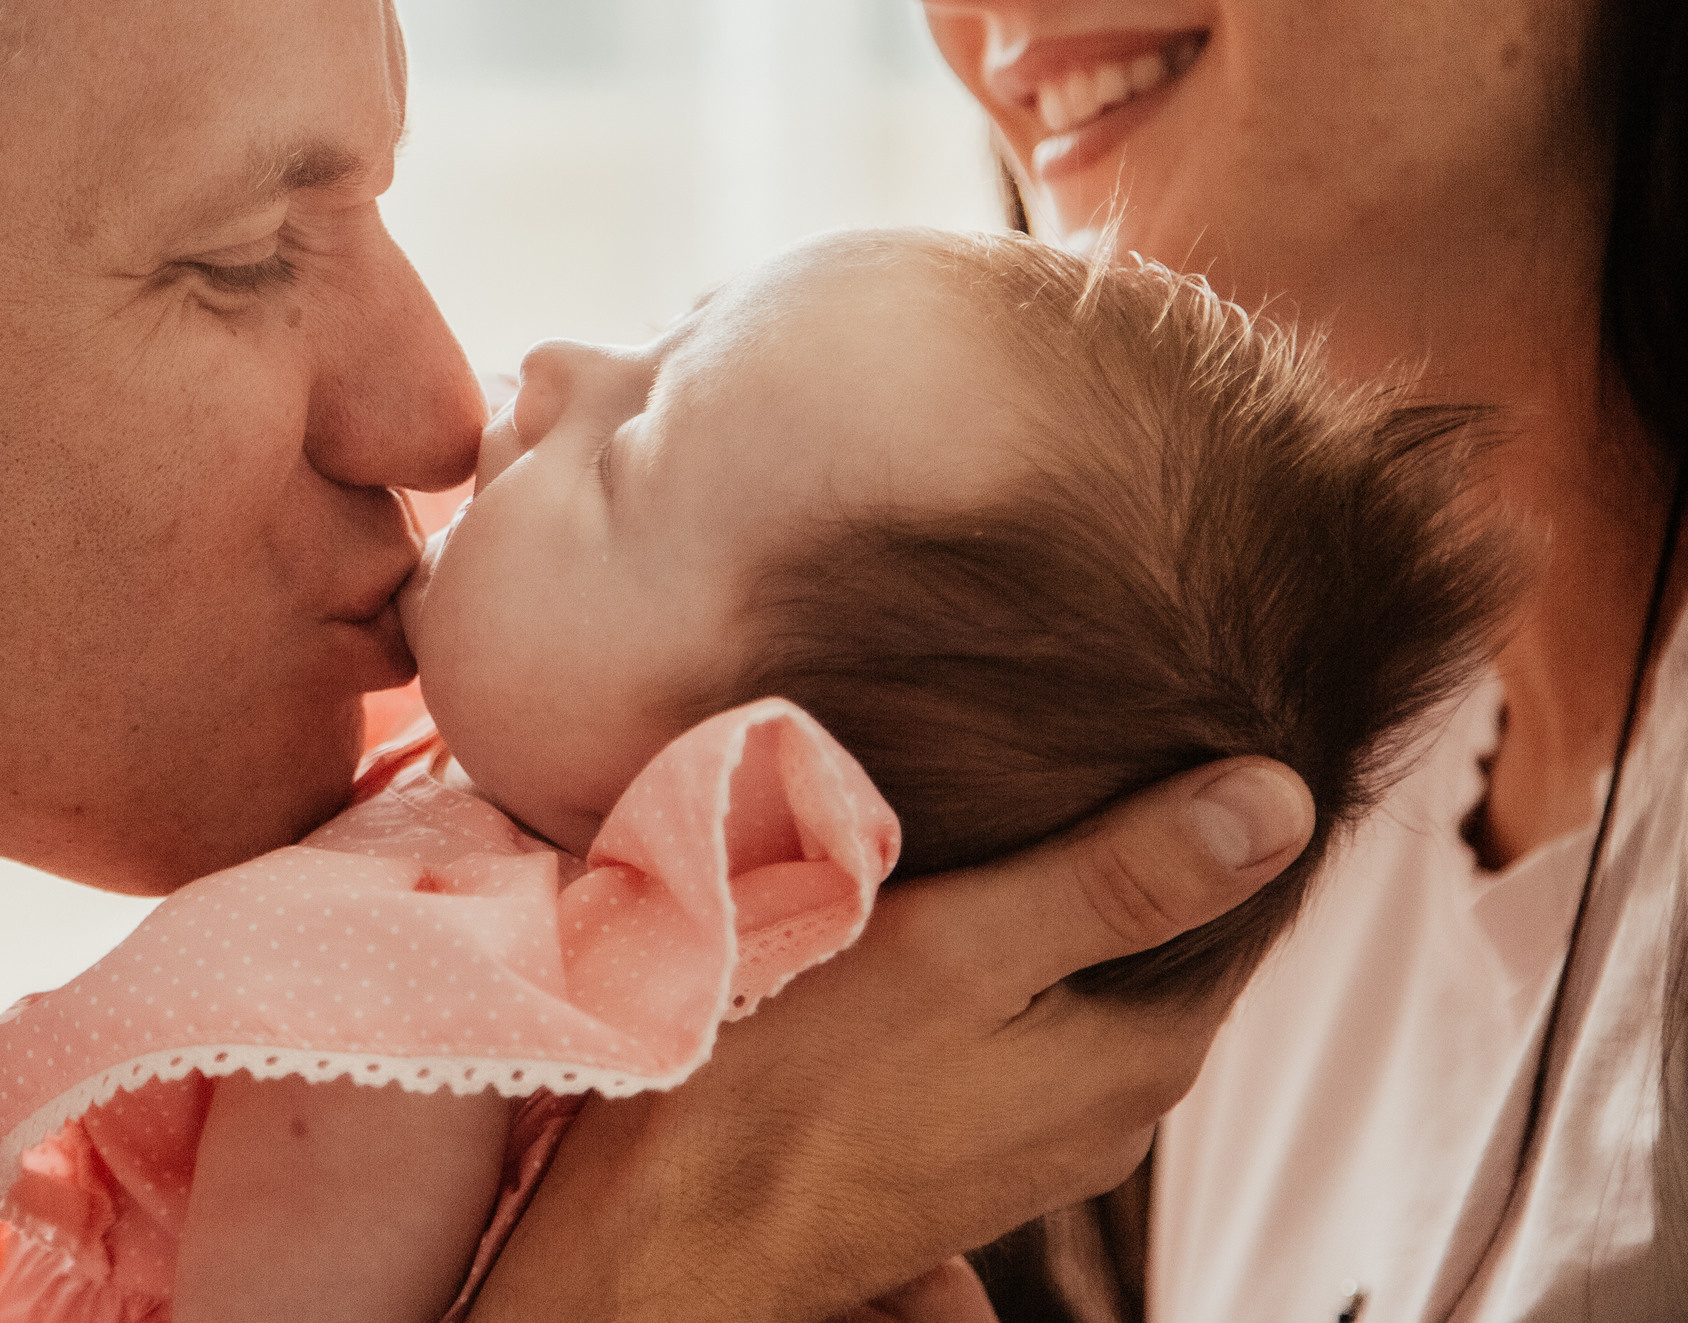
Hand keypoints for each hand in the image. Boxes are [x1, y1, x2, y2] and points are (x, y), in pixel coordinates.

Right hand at [467, 757, 1313, 1322]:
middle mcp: (1110, 1116)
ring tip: (981, 818)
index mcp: (1139, 1061)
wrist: (670, 1230)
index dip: (1194, 805)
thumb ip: (1119, 879)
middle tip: (1048, 747)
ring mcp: (1034, 1139)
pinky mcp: (961, 1145)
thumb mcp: (961, 949)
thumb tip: (1280, 798)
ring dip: (1044, 907)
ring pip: (1075, 984)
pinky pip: (1013, 1025)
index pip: (1231, 906)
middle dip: (1116, 851)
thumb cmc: (794, 1086)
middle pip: (1151, 946)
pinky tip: (928, 914)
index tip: (1138, 721)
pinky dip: (993, 961)